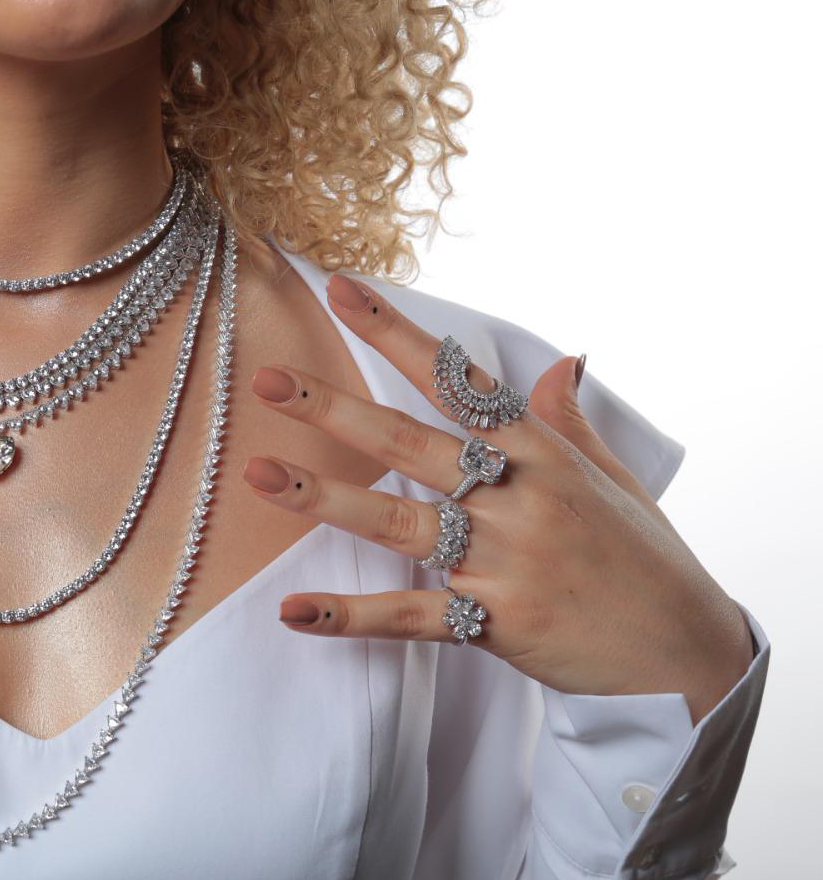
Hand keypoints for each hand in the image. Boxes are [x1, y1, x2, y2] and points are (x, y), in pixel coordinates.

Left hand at [243, 273, 753, 724]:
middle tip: (267, 379)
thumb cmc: (645, 558)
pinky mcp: (497, 623)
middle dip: (333, 407)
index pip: (455, 380)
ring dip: (322, 497)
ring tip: (257, 473)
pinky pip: (410, 616)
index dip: (395, 334)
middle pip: (408, 442)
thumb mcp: (613, 477)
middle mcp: (517, 498)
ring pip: (397, 522)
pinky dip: (350, 616)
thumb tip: (563, 360)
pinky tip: (295, 610)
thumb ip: (568, 421)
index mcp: (542, 452)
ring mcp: (504, 561)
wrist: (688, 653)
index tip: (340, 292)